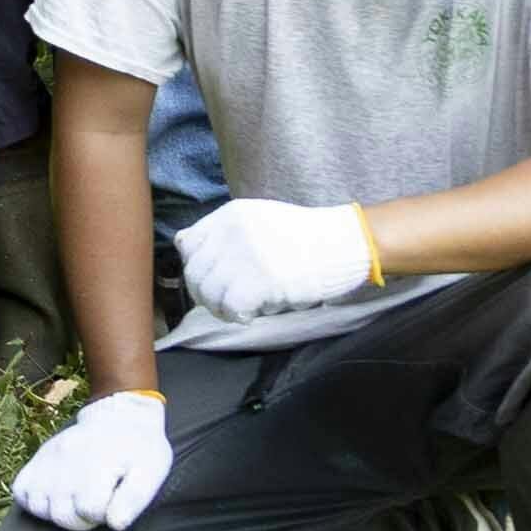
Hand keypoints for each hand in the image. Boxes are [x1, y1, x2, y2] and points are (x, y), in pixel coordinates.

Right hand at [10, 389, 175, 530]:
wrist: (119, 414)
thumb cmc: (139, 447)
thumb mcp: (151, 470)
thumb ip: (134, 498)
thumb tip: (115, 524)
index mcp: (96, 466)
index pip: (89, 513)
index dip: (104, 515)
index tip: (112, 503)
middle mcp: (67, 463)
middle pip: (62, 516)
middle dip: (82, 520)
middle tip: (96, 505)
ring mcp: (48, 461)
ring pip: (39, 507)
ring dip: (58, 512)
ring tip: (76, 502)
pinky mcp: (37, 460)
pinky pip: (21, 491)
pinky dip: (34, 500)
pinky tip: (55, 497)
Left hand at [175, 198, 377, 320]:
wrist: (343, 243)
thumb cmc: (305, 238)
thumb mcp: (259, 220)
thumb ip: (228, 234)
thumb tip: (194, 256)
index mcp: (231, 215)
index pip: (187, 243)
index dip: (195, 268)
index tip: (212, 280)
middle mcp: (232, 232)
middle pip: (194, 272)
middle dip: (204, 294)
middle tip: (223, 304)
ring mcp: (246, 255)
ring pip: (208, 292)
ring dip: (219, 308)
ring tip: (238, 311)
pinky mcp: (262, 280)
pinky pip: (230, 306)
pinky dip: (236, 316)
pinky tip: (250, 314)